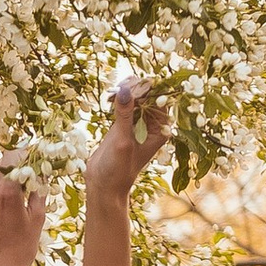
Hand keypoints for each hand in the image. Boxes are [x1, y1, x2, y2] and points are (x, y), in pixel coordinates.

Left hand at [0, 156, 47, 265]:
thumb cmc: (20, 250)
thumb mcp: (37, 219)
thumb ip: (39, 191)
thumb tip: (41, 173)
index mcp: (7, 193)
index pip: (15, 158)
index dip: (27, 153)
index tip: (36, 154)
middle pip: (2, 162)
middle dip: (17, 160)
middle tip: (28, 164)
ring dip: (3, 169)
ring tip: (15, 175)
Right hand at [84, 79, 175, 208]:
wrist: (104, 185)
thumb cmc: (119, 169)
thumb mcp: (123, 141)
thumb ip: (124, 114)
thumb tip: (125, 88)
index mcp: (160, 129)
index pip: (160, 99)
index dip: (150, 86)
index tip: (135, 80)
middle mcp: (152, 124)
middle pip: (148, 96)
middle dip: (136, 87)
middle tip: (120, 85)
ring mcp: (137, 123)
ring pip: (135, 98)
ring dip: (125, 91)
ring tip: (113, 90)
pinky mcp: (123, 123)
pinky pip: (124, 104)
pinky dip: (117, 98)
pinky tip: (109, 96)